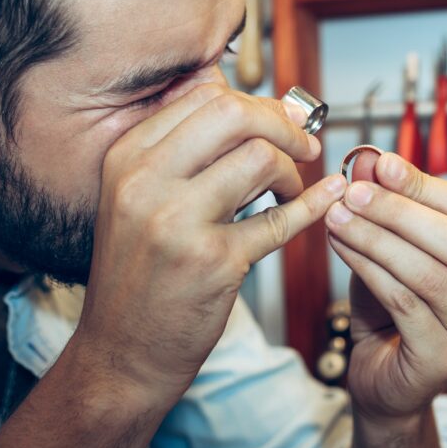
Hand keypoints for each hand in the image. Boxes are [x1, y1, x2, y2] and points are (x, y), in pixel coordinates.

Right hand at [75, 83, 345, 399]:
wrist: (120, 351)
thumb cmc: (138, 273)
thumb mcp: (137, 197)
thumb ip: (183, 150)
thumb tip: (252, 105)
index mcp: (127, 156)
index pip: (204, 95)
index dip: (256, 103)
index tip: (280, 120)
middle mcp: (145, 181)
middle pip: (234, 113)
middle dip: (282, 123)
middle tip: (303, 144)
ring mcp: (177, 221)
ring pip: (260, 158)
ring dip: (292, 170)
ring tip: (289, 190)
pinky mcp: (212, 262)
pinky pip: (279, 219)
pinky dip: (313, 206)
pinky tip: (326, 198)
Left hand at [325, 151, 446, 425]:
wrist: (383, 379)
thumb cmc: (395, 311)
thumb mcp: (392, 247)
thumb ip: (389, 204)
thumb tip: (371, 159)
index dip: (427, 185)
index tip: (383, 164)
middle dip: (402, 211)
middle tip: (355, 191)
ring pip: (429, 274)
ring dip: (377, 238)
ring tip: (337, 216)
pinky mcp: (446, 362)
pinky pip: (404, 303)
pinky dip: (368, 268)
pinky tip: (341, 247)